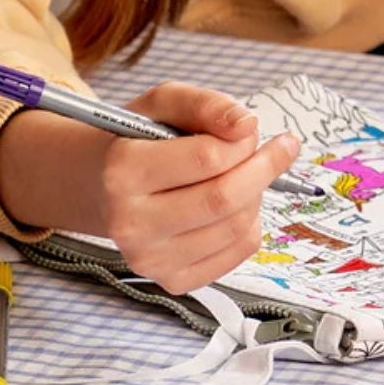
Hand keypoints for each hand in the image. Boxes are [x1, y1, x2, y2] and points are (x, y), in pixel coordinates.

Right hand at [0, 80, 299, 292]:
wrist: (103, 188)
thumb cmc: (141, 140)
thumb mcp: (165, 103)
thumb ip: (206, 104)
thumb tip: (246, 125)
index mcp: (123, 171)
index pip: (207, 157)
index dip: (243, 139)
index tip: (252, 128)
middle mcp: (130, 222)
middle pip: (224, 198)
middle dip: (264, 167)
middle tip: (281, 148)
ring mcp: (149, 258)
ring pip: (236, 226)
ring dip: (256, 194)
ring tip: (245, 175)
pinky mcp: (171, 280)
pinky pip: (238, 252)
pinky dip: (251, 223)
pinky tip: (236, 205)